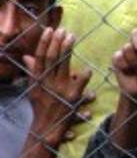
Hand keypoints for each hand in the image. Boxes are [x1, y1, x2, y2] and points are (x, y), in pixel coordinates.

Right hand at [24, 28, 93, 147]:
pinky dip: (84, 74)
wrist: (46, 127)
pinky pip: (79, 82)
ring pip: (64, 65)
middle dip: (57, 42)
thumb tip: (28, 56)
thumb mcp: (34, 88)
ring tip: (72, 37)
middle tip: (64, 30)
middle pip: (52, 58)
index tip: (50, 30)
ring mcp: (59, 89)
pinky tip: (88, 67)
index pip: (40, 57)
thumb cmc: (41, 106)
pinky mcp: (72, 97)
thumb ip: (33, 71)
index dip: (45, 43)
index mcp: (37, 79)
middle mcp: (47, 82)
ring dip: (68, 50)